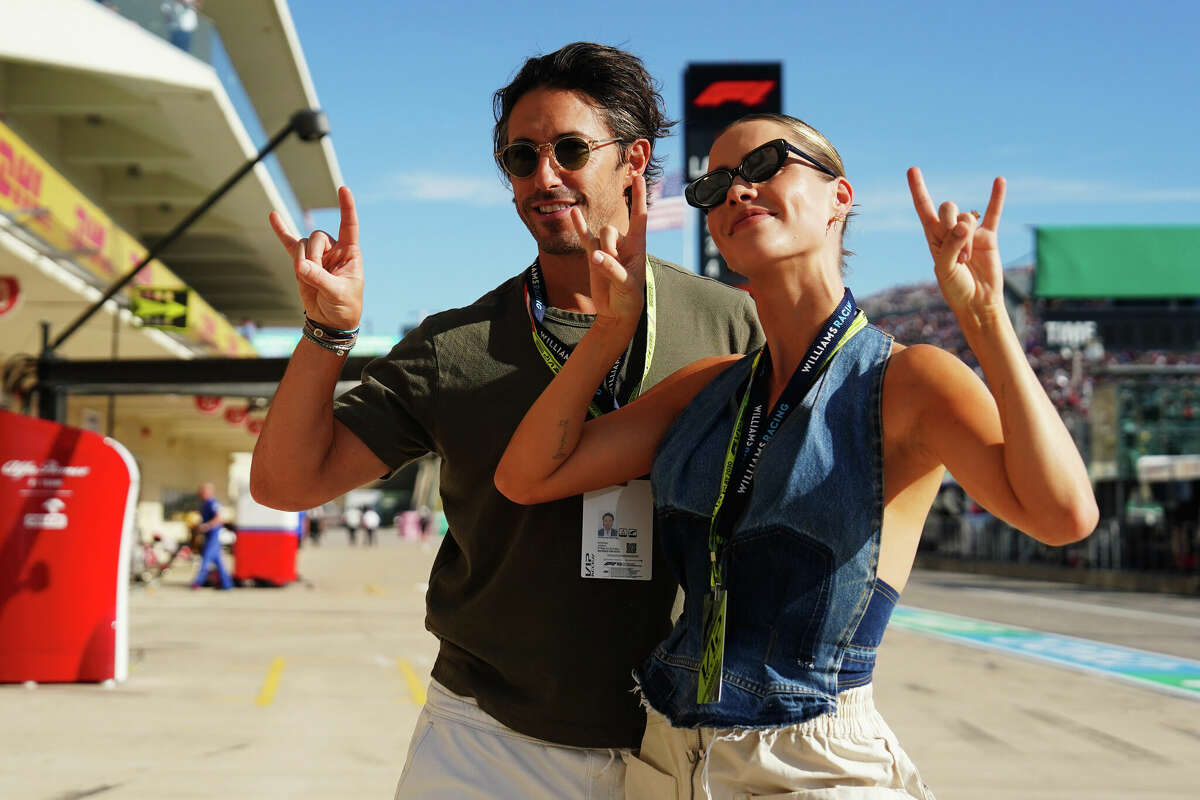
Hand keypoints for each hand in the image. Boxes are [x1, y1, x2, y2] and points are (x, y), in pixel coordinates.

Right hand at [268, 186, 363, 329]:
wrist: (330, 321)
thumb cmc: (344, 306)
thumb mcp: (338, 293)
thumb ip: (320, 279)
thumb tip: (300, 266)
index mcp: (349, 253)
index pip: (349, 225)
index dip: (347, 208)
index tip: (343, 189)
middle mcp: (333, 250)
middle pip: (317, 236)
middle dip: (312, 255)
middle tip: (314, 275)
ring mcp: (316, 255)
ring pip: (302, 244)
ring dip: (302, 261)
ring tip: (307, 279)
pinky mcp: (301, 262)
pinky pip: (289, 244)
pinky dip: (281, 231)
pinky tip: (273, 216)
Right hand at [568, 175, 647, 327]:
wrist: (616, 311)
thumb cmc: (629, 298)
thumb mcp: (626, 285)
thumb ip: (612, 269)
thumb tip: (595, 257)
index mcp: (638, 245)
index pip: (640, 216)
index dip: (639, 197)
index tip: (638, 177)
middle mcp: (623, 243)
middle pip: (611, 228)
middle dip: (608, 245)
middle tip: (612, 264)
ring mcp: (607, 248)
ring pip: (598, 234)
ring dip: (600, 249)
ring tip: (603, 268)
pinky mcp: (593, 255)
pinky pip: (584, 237)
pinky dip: (578, 225)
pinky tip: (573, 212)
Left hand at [907, 168, 1005, 317]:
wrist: (978, 302)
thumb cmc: (955, 288)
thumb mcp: (945, 269)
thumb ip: (951, 246)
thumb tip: (964, 224)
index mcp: (934, 238)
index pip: (924, 209)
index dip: (918, 189)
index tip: (912, 169)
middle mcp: (950, 231)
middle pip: (948, 208)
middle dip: (951, 225)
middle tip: (958, 252)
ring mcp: (971, 232)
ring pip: (967, 217)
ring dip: (968, 238)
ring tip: (969, 258)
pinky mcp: (989, 236)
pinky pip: (993, 213)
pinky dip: (996, 197)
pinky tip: (999, 181)